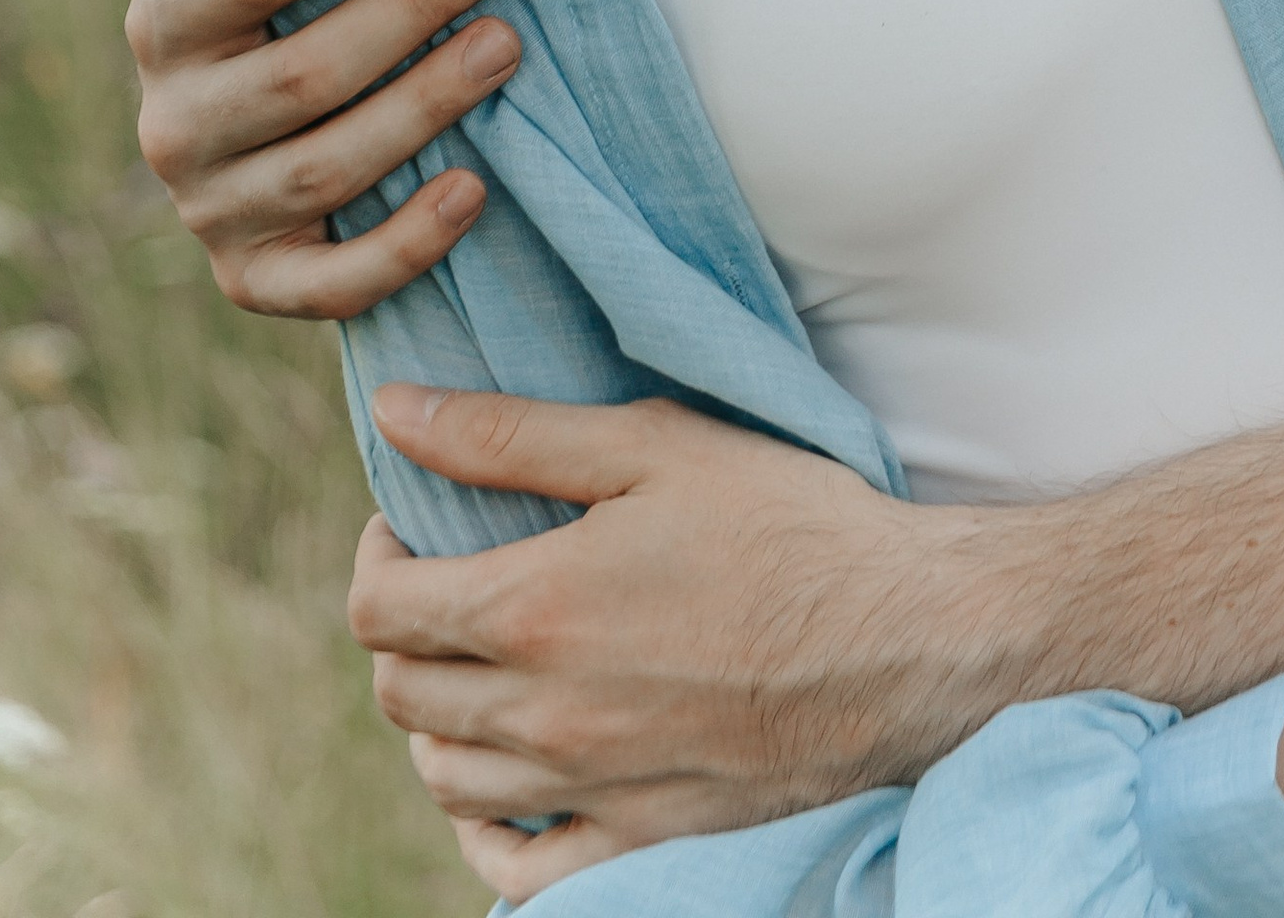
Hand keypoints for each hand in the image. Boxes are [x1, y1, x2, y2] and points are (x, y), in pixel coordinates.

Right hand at [81, 0, 520, 315]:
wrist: (246, 115)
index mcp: (162, 18)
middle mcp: (172, 125)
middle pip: (300, 75)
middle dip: (409, 9)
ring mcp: (212, 210)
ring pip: (323, 171)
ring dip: (424, 108)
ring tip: (508, 42)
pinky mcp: (256, 279)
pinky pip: (325, 288)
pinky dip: (401, 248)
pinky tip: (475, 190)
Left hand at [349, 386, 963, 898]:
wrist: (907, 634)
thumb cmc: (787, 522)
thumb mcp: (652, 445)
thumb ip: (510, 434)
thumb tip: (395, 413)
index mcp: (536, 609)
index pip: (382, 611)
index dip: (376, 559)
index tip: (411, 525)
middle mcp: (545, 715)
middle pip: (403, 695)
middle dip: (402, 631)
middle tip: (448, 581)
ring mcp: (590, 788)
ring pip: (444, 782)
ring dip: (434, 723)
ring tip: (477, 665)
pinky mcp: (639, 838)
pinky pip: (516, 871)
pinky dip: (485, 834)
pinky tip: (502, 785)